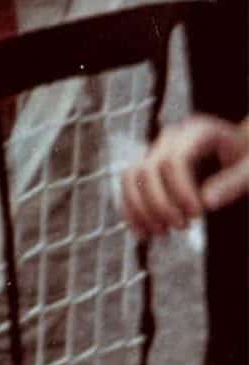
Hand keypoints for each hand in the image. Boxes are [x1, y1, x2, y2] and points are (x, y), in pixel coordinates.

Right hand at [123, 114, 248, 236]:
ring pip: (131, 178)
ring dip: (140, 210)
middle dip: (159, 204)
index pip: (174, 160)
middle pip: (147, 170)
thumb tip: (206, 202)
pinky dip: (132, 212)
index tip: (197, 214)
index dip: (180, 190)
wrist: (240, 154)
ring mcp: (156, 151)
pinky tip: (145, 232)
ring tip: (161, 232)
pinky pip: (128, 188)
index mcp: (198, 131)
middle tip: (180, 227)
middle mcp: (172, 138)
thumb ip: (233, 183)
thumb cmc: (247, 160)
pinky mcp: (147, 167)